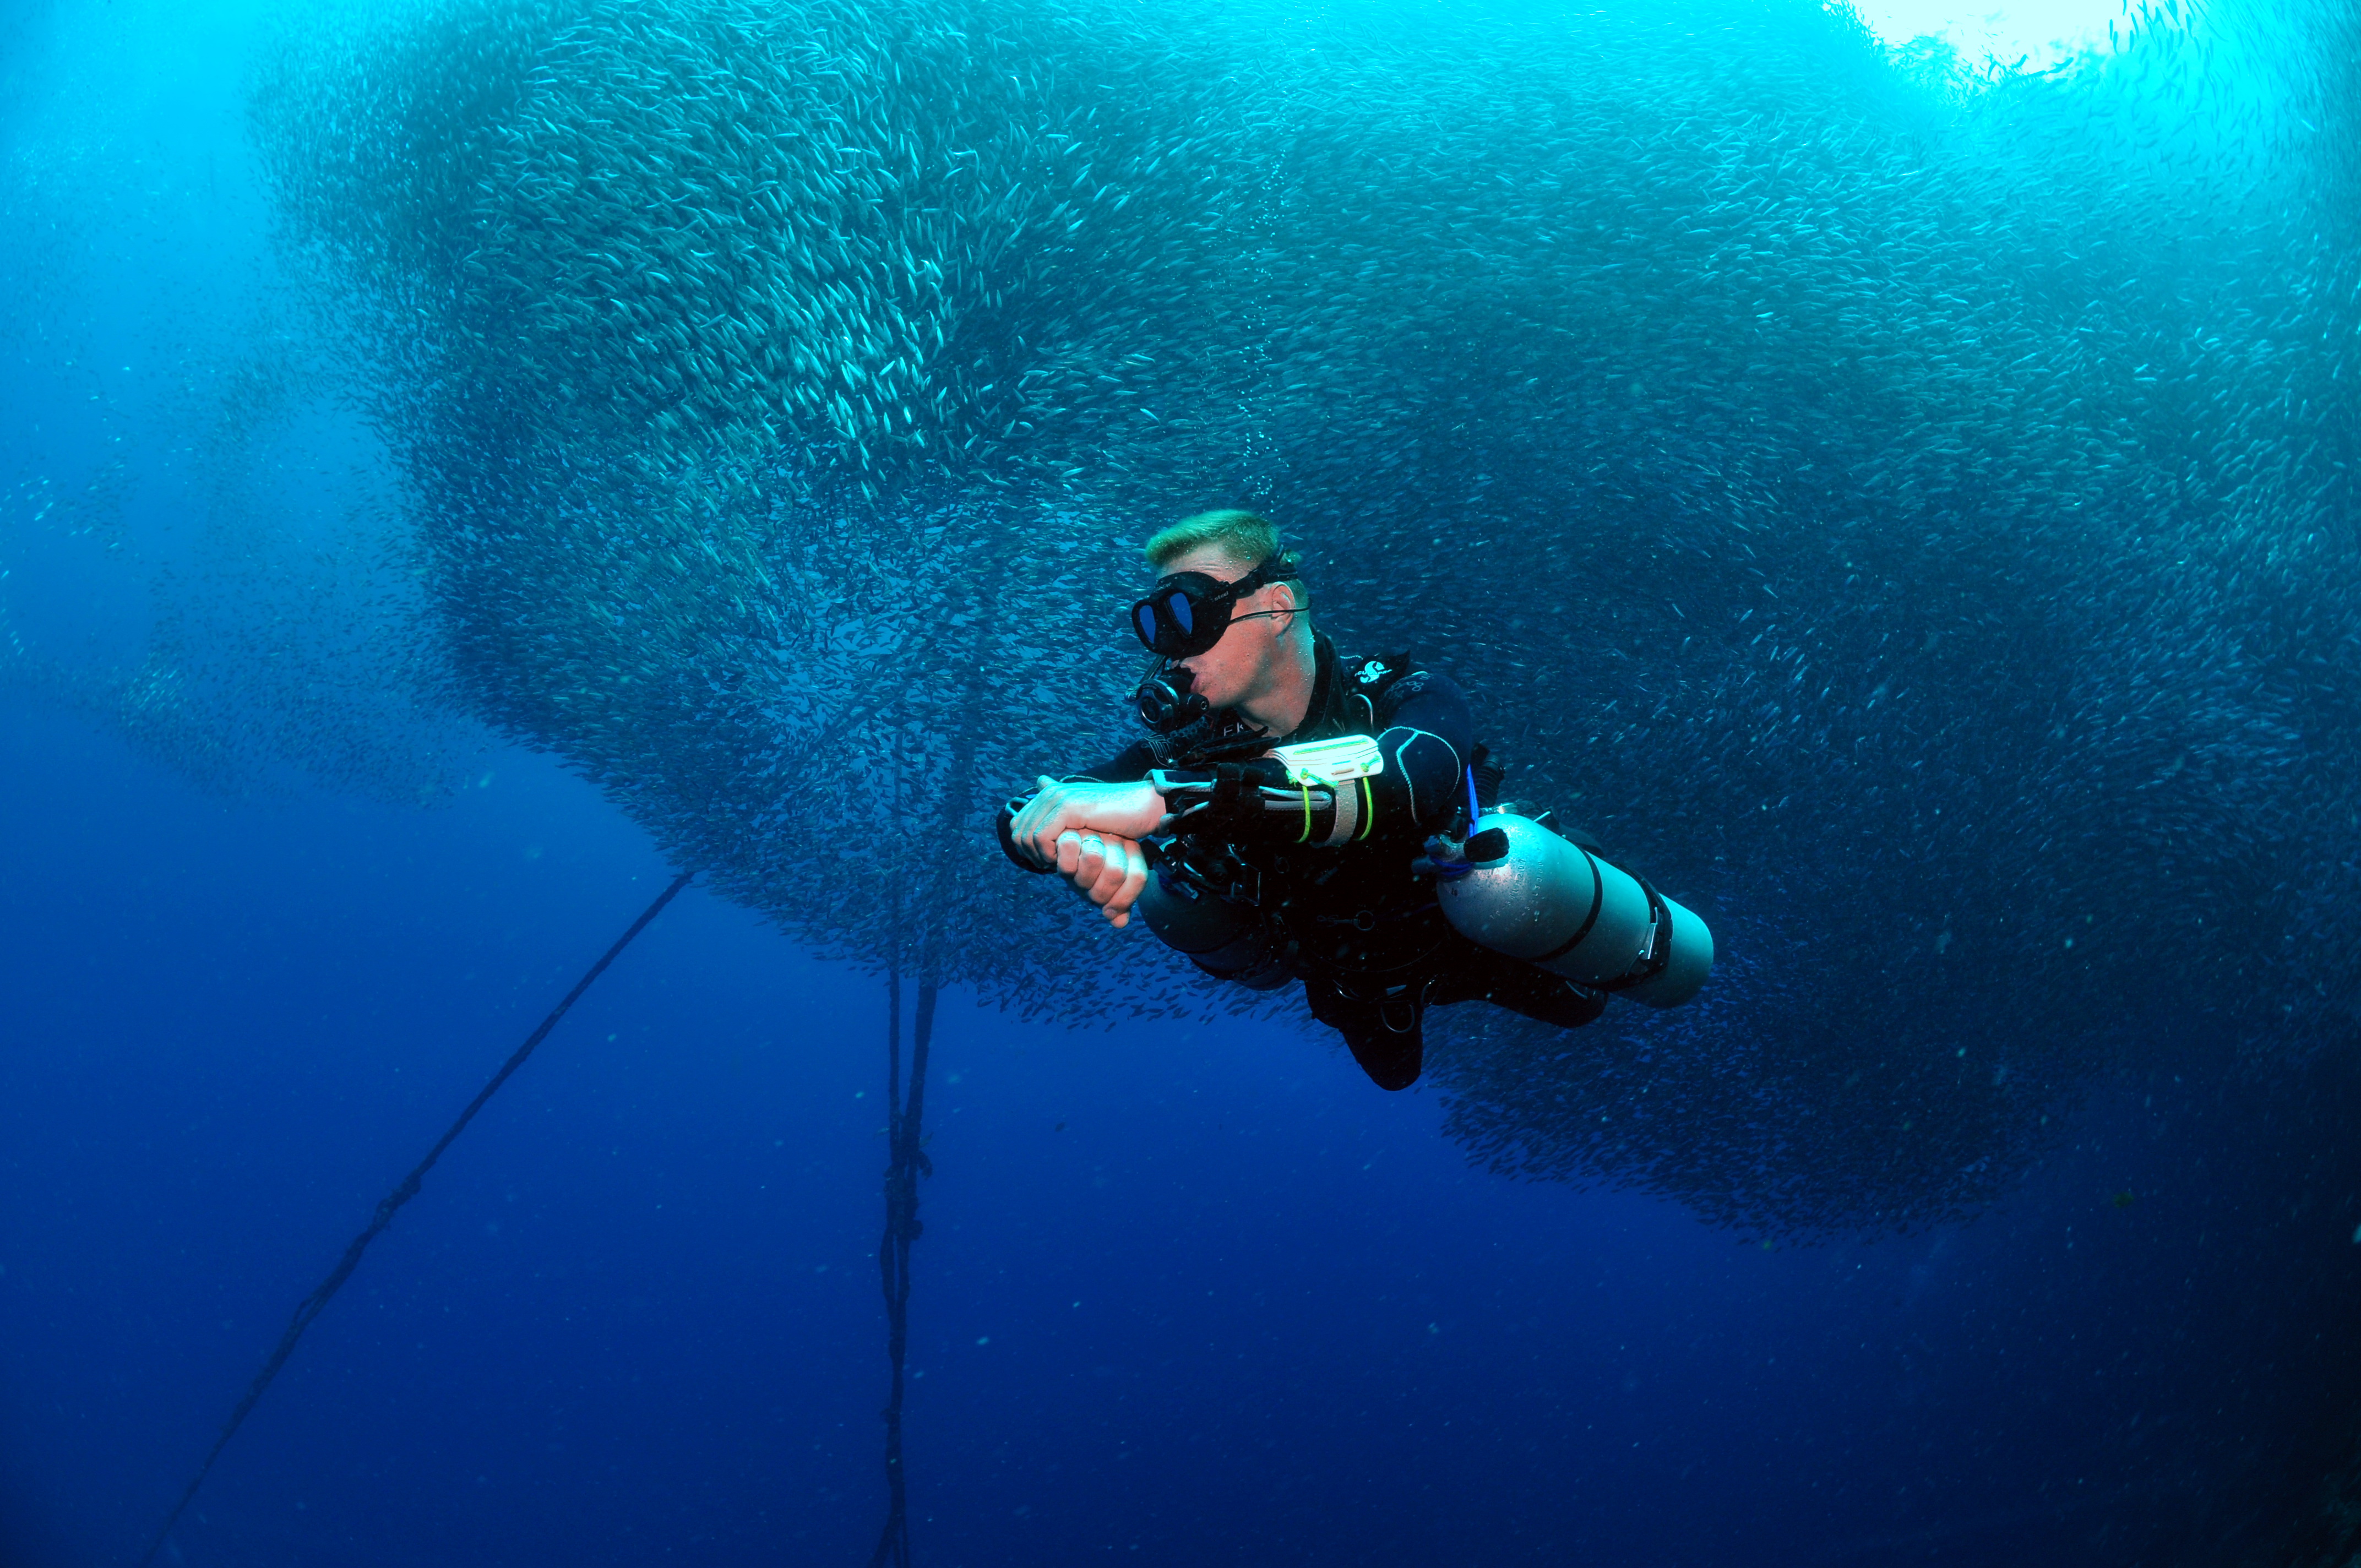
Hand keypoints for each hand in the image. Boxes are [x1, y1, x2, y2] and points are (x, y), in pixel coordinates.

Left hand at [1008, 777, 1167, 868]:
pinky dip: (1051, 854)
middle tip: (1056, 865)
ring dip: (1042, 856)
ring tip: (1063, 862)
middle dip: (1032, 854)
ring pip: (1027, 836)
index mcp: (1050, 794)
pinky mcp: (1068, 807)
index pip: (1018, 825)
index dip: (1028, 848)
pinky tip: (1069, 857)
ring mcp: (1058, 797)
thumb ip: (1059, 814)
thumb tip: (1041, 790)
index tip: (1049, 860)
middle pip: (1018, 832)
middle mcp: (1050, 792)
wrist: (1143, 809)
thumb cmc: (1116, 819)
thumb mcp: (1083, 821)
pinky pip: (1042, 838)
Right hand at [1053, 828, 1150, 926]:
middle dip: (1096, 892)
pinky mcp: (1069, 825)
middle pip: (1115, 871)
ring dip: (1080, 878)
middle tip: (1088, 891)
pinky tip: (1060, 865)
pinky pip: (1069, 846)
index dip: (1121, 901)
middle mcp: (1116, 838)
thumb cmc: (1086, 874)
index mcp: (1131, 852)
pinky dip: (1063, 862)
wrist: (1064, 850)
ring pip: (1094, 857)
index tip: (1108, 910)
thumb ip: (1116, 905)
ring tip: (1074, 877)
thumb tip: (1120, 921)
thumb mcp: (1102, 892)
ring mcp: (1094, 831)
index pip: (1138, 877)